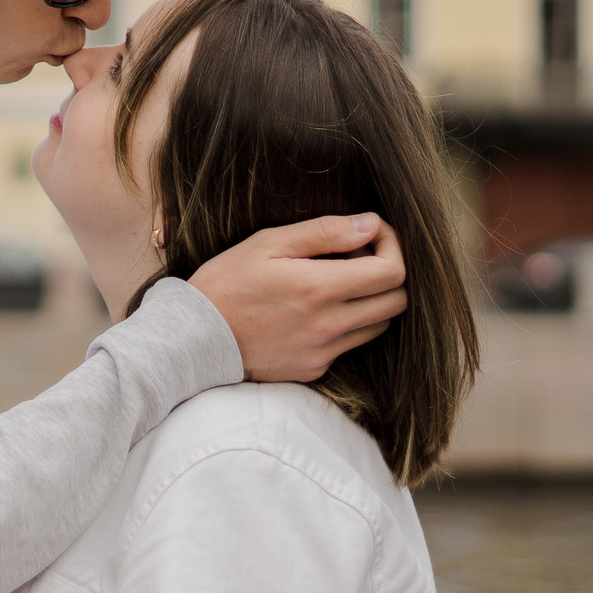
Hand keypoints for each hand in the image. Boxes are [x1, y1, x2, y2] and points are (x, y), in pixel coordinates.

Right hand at [190, 214, 408, 381]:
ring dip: (372, 300)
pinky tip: (317, 309)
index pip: (393, 271)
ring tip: (338, 282)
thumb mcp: (269, 243)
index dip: (393, 246)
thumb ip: (325, 232)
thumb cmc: (227, 282)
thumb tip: (371, 224)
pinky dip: (347, 323)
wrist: (195, 336)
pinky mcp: (314, 368)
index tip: (374, 234)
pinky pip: (351, 344)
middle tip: (360, 256)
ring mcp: (323, 352)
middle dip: (389, 272)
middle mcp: (329, 325)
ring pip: (380, 325)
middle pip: (397, 301)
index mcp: (320, 289)